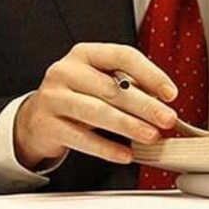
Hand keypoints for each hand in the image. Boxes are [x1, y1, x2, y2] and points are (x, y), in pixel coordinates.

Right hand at [14, 43, 177, 169]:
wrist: (37, 118)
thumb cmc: (79, 96)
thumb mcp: (101, 82)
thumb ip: (130, 86)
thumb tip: (164, 101)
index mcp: (85, 54)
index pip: (123, 56)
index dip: (151, 74)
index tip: (171, 94)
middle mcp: (66, 71)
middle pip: (113, 88)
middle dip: (145, 105)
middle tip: (168, 119)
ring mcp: (53, 98)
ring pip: (97, 112)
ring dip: (129, 125)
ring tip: (151, 136)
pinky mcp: (47, 125)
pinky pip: (81, 138)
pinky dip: (106, 148)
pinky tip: (125, 154)